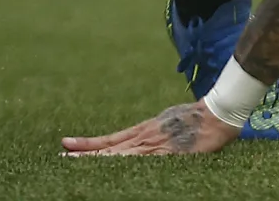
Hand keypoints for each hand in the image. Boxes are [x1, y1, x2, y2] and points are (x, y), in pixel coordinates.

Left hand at [61, 100, 240, 158]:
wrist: (217, 115)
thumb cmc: (197, 119)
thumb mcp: (169, 122)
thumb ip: (154, 133)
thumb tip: (142, 140)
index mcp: (144, 131)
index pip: (110, 140)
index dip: (88, 144)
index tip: (67, 144)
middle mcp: (144, 138)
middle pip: (108, 148)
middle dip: (84, 152)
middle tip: (61, 154)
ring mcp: (152, 146)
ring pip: (116, 154)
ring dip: (92, 157)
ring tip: (69, 158)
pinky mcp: (164, 152)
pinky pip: (135, 160)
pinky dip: (117, 161)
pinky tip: (104, 163)